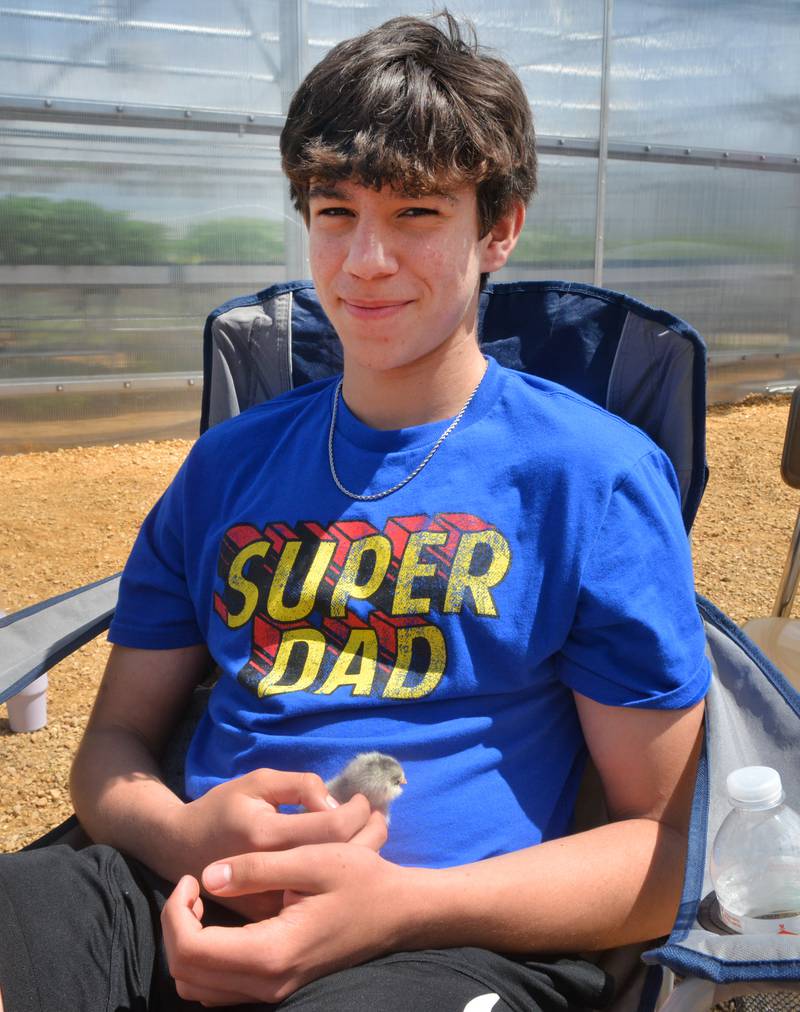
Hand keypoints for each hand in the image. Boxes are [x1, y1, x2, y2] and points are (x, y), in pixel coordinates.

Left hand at [162, 843, 408, 1005]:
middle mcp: (268, 983)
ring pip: (198, 987)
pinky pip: (219, 988)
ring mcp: (273, 991)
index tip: (192, 877)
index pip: (193, 949)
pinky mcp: (277, 987)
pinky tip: (222, 922)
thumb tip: (208, 876)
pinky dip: (206, 958)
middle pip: (187, 974)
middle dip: (176, 927)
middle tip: (193, 887)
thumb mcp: (312, 860)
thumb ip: (257, 869)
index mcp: (272, 951)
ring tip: (204, 902)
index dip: (177, 912)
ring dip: (188, 944)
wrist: (397, 912)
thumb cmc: (360, 879)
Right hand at [176, 769, 386, 919]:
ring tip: (371, 828)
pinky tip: (348, 853)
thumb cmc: (224, 808)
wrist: (183, 850)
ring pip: (332, 879)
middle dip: (366, 831)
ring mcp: (272, 899)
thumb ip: (298, 786)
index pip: (329, 828)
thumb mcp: (258, 781)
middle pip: (338, 856)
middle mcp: (270, 872)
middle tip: (375, 813)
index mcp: (266, 834)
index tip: (361, 799)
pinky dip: (338, 871)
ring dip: (360, 852)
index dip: (354, 812)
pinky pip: (317, 894)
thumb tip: (333, 803)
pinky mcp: (272, 915)